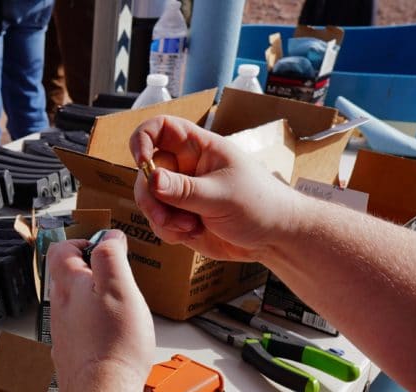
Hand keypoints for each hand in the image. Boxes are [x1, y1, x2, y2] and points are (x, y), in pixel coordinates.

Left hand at [48, 232, 153, 391]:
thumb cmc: (113, 343)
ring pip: (73, 307)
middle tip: (118, 279)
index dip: (81, 241)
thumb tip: (109, 236)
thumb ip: (111, 257)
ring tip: (120, 310)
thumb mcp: (119, 287)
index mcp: (68, 287)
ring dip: (93, 302)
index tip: (104, 247)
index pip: (60, 250)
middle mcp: (59, 310)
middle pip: (67, 279)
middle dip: (91, 273)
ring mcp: (62, 335)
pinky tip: (112, 340)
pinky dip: (94, 329)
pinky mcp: (71, 357)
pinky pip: (79, 334)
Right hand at [130, 115, 308, 261]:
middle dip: (150, 197)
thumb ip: (185, 189)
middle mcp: (185, 167)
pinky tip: (192, 234)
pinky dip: (168, 232)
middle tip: (164, 217)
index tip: (141, 162)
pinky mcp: (180, 217)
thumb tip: (152, 180)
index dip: (143, 139)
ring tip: (190, 228)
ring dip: (162, 219)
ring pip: (149, 201)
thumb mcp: (222, 195)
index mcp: (199, 148)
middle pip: (146, 171)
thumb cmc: (260, 204)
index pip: (160, 128)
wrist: (274, 238)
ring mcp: (181, 193)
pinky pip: (158, 223)